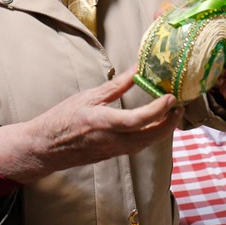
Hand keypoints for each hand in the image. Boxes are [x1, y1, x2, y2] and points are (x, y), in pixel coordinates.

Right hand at [0, 68, 181, 184]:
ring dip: (163, 130)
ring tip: (172, 114)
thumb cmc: (62, 119)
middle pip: (150, 136)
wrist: (45, 148)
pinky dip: (151, 135)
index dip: (158, 110)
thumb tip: (137, 68)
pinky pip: (138, 146)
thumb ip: (116, 85)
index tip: (171, 97)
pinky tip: (155, 124)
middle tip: (180, 106)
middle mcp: (111, 140)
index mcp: (103, 123)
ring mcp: (113, 150)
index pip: (138, 120)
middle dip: (169, 123)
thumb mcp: (88, 96)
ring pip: (146, 144)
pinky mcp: (113, 155)